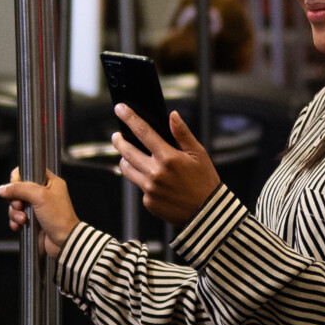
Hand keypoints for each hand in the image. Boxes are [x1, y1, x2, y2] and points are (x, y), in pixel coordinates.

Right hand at [0, 169, 78, 259]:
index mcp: (49, 182)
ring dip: (15, 213)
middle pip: (18, 189)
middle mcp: (43, 193)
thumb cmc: (60, 218)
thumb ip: (20, 188)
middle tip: (20, 206)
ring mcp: (37, 207)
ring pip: (16, 204)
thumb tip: (2, 189)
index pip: (29, 171)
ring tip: (23, 220)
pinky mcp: (33, 220)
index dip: (18, 178)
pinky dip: (15, 221)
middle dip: (15, 199)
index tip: (16, 187)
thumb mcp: (40, 196)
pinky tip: (19, 226)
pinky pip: (17, 217)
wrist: (65, 242)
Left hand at [110, 104, 222, 223]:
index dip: (129, 118)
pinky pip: (139, 187)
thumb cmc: (205, 182)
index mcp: (168, 158)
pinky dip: (143, 180)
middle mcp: (155, 173)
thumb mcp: (199, 154)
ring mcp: (149, 189)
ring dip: (125, 160)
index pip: (143, 132)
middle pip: (126, 151)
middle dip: (118, 140)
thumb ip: (182, 134)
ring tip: (130, 156)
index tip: (120, 109)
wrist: (207, 214)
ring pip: (127, 170)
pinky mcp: (148, 202)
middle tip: (116, 135)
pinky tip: (155, 181)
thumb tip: (172, 116)